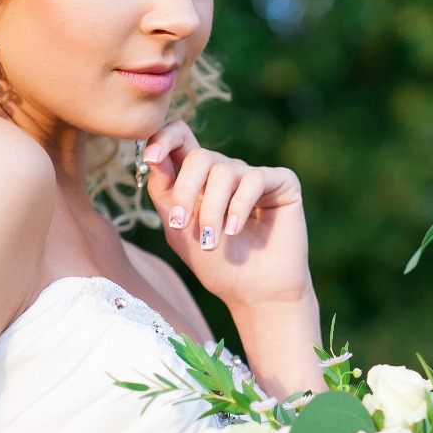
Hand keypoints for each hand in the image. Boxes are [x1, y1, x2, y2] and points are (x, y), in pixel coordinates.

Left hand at [142, 122, 312, 312]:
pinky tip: (235, 231)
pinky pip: (254, 179)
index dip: (164, 139)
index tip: (149, 159)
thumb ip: (165, 192)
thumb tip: (153, 157)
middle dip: (186, 190)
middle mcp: (228, 172)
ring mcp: (255, 176)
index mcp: (200, 179)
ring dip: (212, 209)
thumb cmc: (217, 265)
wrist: (255, 293)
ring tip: (213, 240)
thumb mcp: (179, 229)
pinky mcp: (282, 183)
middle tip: (181, 225)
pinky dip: (239, 206)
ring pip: (224, 170)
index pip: (181, 138)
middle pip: (199, 155)